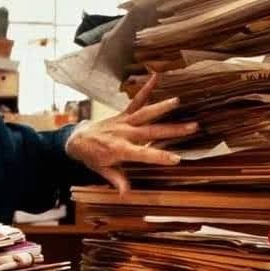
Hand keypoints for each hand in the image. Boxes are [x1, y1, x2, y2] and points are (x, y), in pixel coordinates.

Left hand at [64, 74, 198, 193]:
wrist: (77, 140)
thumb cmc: (91, 157)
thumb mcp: (102, 171)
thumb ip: (116, 180)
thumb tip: (125, 194)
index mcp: (120, 150)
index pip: (143, 154)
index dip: (159, 156)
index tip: (176, 159)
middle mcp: (124, 133)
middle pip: (151, 131)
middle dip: (172, 130)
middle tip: (192, 127)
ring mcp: (124, 122)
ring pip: (145, 113)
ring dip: (161, 107)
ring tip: (177, 101)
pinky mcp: (123, 114)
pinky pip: (135, 101)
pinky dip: (145, 88)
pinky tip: (155, 76)